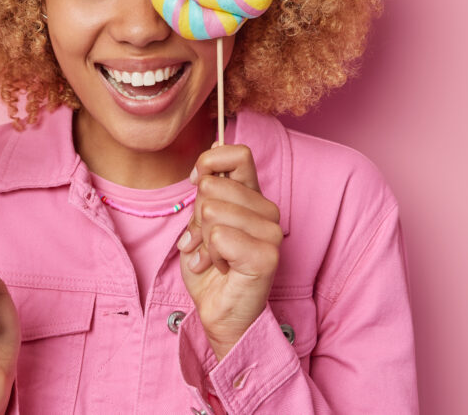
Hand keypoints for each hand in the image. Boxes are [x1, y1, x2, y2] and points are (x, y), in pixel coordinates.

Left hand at [177, 144, 282, 360]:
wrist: (220, 313)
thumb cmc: (211, 268)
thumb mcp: (201, 220)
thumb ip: (208, 190)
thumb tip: (209, 156)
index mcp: (253, 197)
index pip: (238, 154)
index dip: (209, 163)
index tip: (196, 184)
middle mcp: (268, 210)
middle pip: (213, 185)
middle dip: (196, 216)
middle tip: (205, 242)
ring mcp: (271, 232)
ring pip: (212, 210)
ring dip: (201, 238)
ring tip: (211, 256)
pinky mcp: (267, 255)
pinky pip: (218, 236)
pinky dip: (209, 254)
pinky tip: (220, 267)